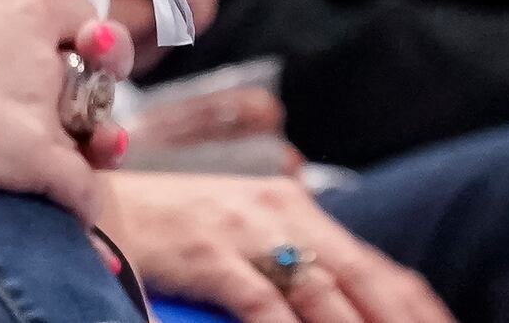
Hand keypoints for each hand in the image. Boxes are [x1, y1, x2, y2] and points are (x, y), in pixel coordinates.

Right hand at [0, 0, 125, 213]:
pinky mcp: (24, 156)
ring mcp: (36, 105)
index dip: (74, 9)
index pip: (75, 3)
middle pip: (105, 58)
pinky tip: (80, 205)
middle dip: (104, 64)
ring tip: (100, 139)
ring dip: (104, 133)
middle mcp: (39, 54)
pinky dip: (85, 195)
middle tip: (83, 72)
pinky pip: (77, 181)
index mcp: (20, 6)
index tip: (57, 21)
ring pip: (100, 122)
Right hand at [113, 172, 453, 322]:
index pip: (381, 270)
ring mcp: (245, 232)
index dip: (423, 315)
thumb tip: (332, 306)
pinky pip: (265, 308)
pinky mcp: (210, 254)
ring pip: (325, 300)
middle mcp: (280, 213)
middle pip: (368, 285)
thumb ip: (284, 264)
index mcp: (294, 210)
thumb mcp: (233, 236)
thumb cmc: (163, 229)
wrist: (86, 197)